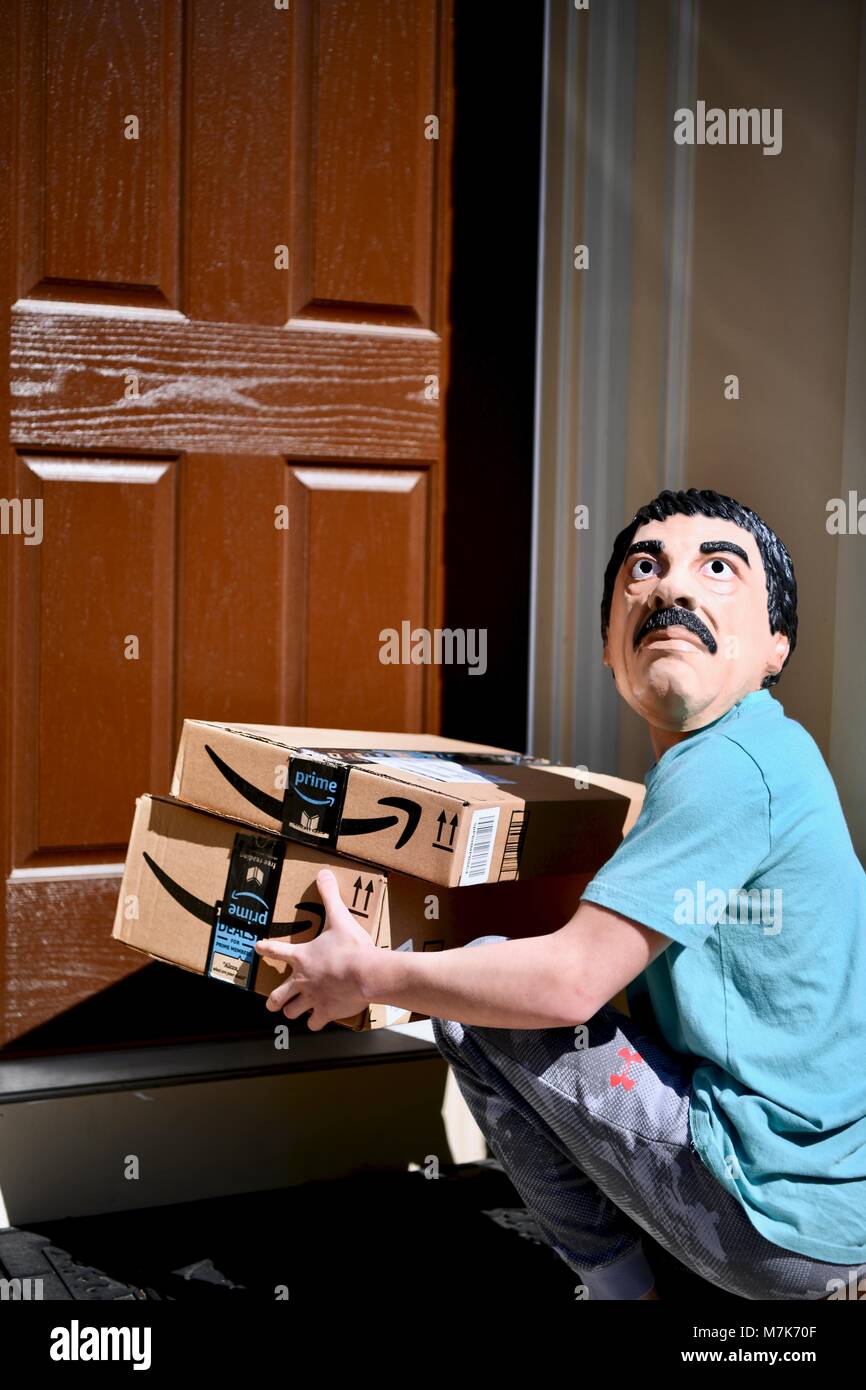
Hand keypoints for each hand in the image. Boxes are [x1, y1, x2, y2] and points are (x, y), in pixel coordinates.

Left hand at [253, 868, 377, 1030]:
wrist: (365, 973)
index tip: (257, 948)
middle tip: (270, 1003)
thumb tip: (324, 873)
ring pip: (293, 1011)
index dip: (266, 949)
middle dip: (273, 1000)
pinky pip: (315, 1022)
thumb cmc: (351, 947)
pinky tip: (317, 1021)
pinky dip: (315, 1022)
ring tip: (292, 1012)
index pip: (277, 951)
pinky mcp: (326, 1011)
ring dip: (292, 1010)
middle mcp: (302, 980)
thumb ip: (330, 896)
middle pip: (278, 995)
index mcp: (302, 957)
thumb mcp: (339, 917)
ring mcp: (313, 998)